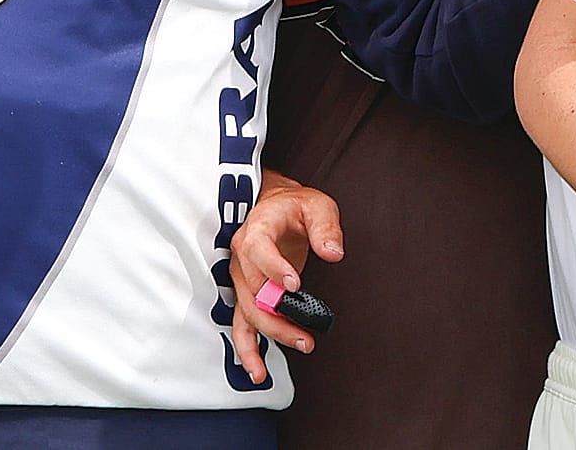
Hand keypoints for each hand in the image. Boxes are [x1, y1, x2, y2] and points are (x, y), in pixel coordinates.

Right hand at [228, 171, 344, 383]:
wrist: (272, 206)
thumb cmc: (296, 207)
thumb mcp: (317, 205)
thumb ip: (326, 227)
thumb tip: (334, 253)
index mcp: (257, 229)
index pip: (258, 249)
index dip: (274, 269)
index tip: (295, 286)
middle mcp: (241, 257)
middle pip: (254, 291)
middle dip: (280, 314)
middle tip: (309, 332)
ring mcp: (240, 279)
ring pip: (248, 312)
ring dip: (271, 333)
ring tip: (302, 344)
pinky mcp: (245, 295)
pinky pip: (241, 325)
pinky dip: (248, 349)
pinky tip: (259, 371)